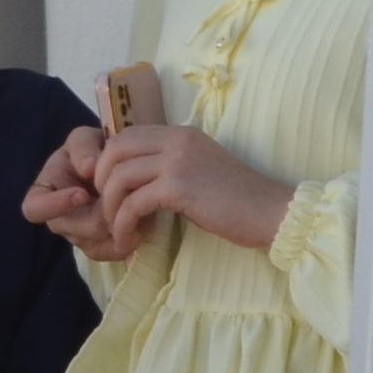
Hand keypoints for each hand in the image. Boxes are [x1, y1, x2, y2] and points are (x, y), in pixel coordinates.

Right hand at [19, 126, 131, 261]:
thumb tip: (88, 168)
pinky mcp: (102, 246)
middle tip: (122, 199)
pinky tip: (142, 221)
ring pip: (94, 243)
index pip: (34, 209)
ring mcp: (80, 236)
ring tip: (138, 205)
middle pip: (70, 229)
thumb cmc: (93, 151)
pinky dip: (129, 238)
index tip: (82, 193)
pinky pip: (112, 251)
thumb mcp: (85, 138)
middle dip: (97, 216)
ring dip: (117, 225)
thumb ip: (83, 147)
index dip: (55, 205)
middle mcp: (59, 219)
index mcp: (45, 193)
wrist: (120, 166)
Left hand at [91, 123, 290, 255]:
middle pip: (115, 150)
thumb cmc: (238, 201)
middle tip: (107, 208)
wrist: (272, 213)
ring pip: (119, 177)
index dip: (108, 161)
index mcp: (182, 134)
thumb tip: (137, 181)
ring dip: (111, 207)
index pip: (127, 135)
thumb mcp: (200, 171)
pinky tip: (130, 238)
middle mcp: (177, 140)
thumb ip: (171, 167)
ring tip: (118, 229)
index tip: (110, 189)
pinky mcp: (179, 187)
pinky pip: (134, 203)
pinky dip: (125, 223)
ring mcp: (178, 161)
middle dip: (101, 181)